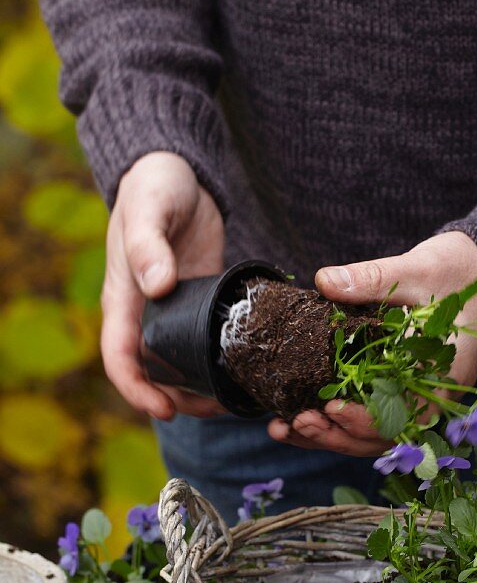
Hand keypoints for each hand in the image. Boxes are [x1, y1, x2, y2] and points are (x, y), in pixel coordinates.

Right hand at [101, 151, 225, 419]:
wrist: (177, 172)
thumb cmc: (154, 188)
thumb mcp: (149, 210)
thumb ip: (148, 245)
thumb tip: (157, 286)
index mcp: (123, 300)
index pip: (120, 358)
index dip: (138, 389)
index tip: (164, 409)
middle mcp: (145, 313)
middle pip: (154, 372)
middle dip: (178, 399)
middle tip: (215, 410)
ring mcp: (173, 311)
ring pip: (182, 363)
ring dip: (202, 387)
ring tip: (234, 400)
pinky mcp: (200, 303)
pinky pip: (207, 341)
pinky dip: (222, 360)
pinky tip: (250, 369)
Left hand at [268, 232, 476, 455]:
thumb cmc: (459, 269)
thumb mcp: (419, 268)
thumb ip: (373, 278)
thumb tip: (325, 281)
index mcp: (443, 375)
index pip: (404, 417)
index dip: (365, 420)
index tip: (331, 407)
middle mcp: (429, 395)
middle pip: (382, 437)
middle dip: (336, 436)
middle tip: (295, 422)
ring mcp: (413, 396)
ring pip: (370, 435)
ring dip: (328, 436)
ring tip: (285, 429)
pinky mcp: (397, 389)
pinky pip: (366, 417)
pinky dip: (333, 423)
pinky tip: (296, 418)